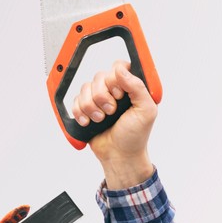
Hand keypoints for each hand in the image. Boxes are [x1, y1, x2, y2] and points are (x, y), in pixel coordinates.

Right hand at [70, 61, 155, 188]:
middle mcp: (114, 90)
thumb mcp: (145, 111)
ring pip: (85, 88)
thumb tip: (122, 69)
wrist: (119, 155)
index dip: (115, 78)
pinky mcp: (86, 108)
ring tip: (101, 120)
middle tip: (111, 111)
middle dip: (102, 97)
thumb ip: (137, 87)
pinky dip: (81, 112)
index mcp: (131, 88)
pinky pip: (75, 100)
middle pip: (99, 76)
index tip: (119, 94)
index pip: (119, 67)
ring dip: (91, 107)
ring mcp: (99, 98)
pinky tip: (89, 122)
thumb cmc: (135, 136)